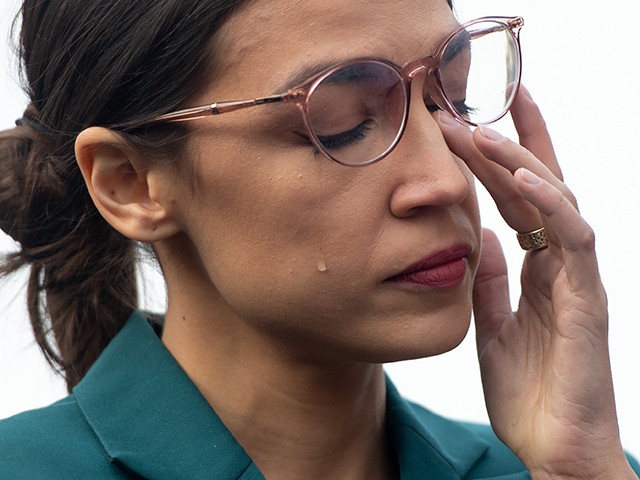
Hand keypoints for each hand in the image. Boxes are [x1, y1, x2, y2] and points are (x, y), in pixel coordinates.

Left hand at [437, 88, 636, 478]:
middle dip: (505, 142)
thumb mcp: (494, 327)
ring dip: (521, 161)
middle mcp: (559, 264)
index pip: (519, 201)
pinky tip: (525, 177)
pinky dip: (551, 205)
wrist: (553, 448)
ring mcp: (577, 278)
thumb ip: (492, 282)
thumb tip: (482, 238)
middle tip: (465, 105)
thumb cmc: (529, 392)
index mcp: (537, 269)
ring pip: (556, 202)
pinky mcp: (587, 299)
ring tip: (483, 127)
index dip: (497, 161)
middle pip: (538, 187)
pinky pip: (573, 240)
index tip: (467, 123)